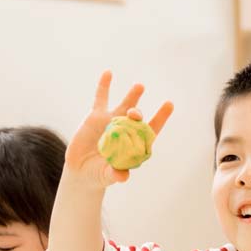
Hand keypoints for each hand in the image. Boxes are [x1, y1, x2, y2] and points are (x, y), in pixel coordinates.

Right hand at [66, 71, 173, 188]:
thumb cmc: (99, 175)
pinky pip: (101, 98)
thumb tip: (122, 177)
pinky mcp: (96, 116)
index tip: (169, 104)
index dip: (160, 117)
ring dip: (132, 96)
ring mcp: (112, 120)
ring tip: (140, 87)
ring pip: (124, 105)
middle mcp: (126, 129)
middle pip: (137, 118)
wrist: (81, 170)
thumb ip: (114, 175)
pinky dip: (104, 86)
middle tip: (135, 113)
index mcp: (134, 143)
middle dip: (138, 113)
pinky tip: (108, 73)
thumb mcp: (106, 176)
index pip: (151, 129)